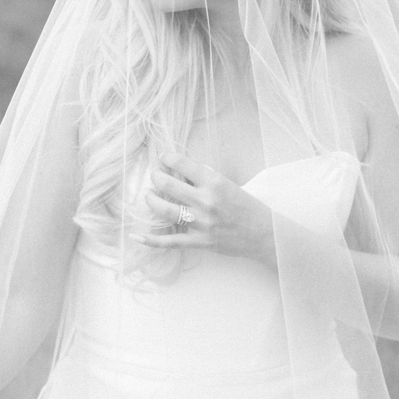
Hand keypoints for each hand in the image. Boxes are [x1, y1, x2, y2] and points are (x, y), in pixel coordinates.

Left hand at [133, 152, 274, 263]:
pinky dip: (150, 240)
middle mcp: (205, 201)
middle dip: (156, 177)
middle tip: (155, 175)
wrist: (264, 234)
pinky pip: (169, 241)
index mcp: (214, 182)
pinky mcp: (198, 242)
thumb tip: (180, 171)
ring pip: (164, 210)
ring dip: (151, 200)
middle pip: (168, 184)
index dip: (168, 157)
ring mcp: (200, 223)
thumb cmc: (247, 206)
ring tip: (148, 195)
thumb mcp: (228, 184)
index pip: (183, 164)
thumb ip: (205, 178)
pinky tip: (135, 237)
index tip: (163, 156)